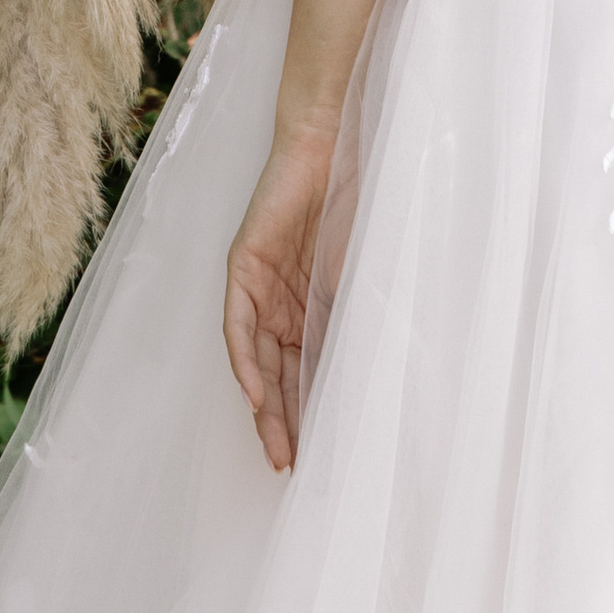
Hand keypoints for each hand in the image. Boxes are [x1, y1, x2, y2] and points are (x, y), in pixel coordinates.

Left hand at [225, 122, 335, 474]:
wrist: (332, 147)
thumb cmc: (354, 205)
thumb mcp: (361, 279)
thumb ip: (355, 325)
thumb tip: (373, 384)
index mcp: (308, 308)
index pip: (304, 371)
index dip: (308, 412)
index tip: (315, 455)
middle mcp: (279, 303)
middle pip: (276, 374)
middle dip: (283, 422)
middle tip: (290, 465)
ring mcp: (259, 286)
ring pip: (255, 358)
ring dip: (264, 404)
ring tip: (275, 445)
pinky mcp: (243, 266)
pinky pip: (239, 324)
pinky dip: (246, 360)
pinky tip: (257, 395)